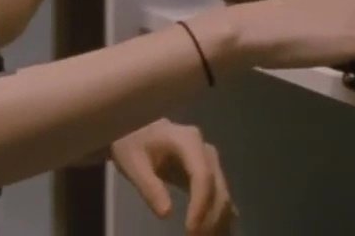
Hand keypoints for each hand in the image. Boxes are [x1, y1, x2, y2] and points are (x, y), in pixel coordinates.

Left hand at [110, 119, 234, 234]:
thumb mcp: (132, 163)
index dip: (200, 205)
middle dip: (210, 218)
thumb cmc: (132, 142)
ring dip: (217, 220)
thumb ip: (149, 187)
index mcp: (188, 141)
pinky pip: (218, 195)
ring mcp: (210, 161)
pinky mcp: (208, 171)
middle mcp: (205, 150)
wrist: (136, 128)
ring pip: (222, 194)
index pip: (202, 176)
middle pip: (217, 187)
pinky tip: (214, 232)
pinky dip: (218, 215)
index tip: (190, 229)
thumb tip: (167, 213)